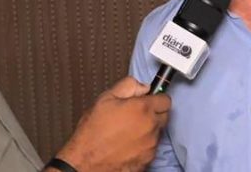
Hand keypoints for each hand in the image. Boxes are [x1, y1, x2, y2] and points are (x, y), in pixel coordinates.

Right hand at [53, 77, 170, 171]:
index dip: (156, 98)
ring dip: (148, 129)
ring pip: (158, 132)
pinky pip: (152, 147)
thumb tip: (143, 86)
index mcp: (143, 109)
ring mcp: (151, 144)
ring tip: (128, 132)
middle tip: (136, 115)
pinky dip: (144, 145)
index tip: (148, 100)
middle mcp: (151, 126)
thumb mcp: (105, 99)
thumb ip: (128, 86)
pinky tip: (128, 144)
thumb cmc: (92, 133)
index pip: (165, 99)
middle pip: (164, 115)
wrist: (85, 163)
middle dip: (154, 113)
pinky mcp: (148, 159)